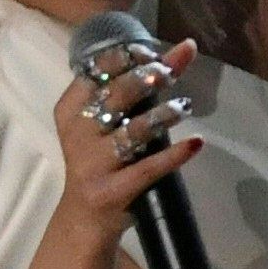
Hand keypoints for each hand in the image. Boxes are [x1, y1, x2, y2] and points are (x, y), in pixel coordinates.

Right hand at [49, 35, 202, 234]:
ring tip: (184, 107)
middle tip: (169, 71)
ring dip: (161, 116)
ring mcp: (94, 164)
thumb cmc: (99, 159)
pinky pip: (147, 169)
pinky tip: (195, 143)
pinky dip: (174, 155)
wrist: (84, 217)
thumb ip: (127, 92)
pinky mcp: (112, 190)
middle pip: (115, 97)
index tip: (151, 51)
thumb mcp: (101, 123)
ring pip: (132, 132)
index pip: (96, 73)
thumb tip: (177, 53)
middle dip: (145, 79)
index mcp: (71, 110)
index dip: (124, 58)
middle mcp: (78, 134)